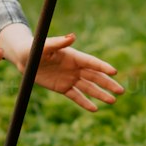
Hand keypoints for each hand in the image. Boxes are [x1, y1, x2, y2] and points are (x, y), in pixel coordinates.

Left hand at [0, 23, 123, 112]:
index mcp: (73, 56)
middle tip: (121, 91)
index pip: (92, 63)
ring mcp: (70, 78)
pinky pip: (76, 97)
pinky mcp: (63, 88)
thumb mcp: (45, 45)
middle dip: (108, 84)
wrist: (25, 59)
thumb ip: (59, 42)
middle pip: (95, 77)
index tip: (114, 72)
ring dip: (101, 94)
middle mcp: (75, 68)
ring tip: (113, 101)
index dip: (103, 67)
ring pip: (89, 88)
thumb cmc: (34, 48)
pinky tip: (95, 109)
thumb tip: (72, 37)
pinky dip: (85, 103)